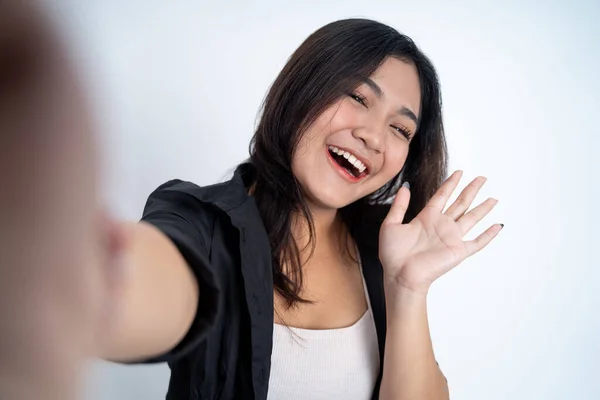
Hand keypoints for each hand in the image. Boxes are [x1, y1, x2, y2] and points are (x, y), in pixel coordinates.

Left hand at [379, 170, 502, 294]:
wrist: (400, 275)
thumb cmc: (392, 254)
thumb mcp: (391, 225)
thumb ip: (399, 206)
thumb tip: (405, 187)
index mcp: (426, 218)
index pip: (442, 196)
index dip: (451, 183)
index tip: (459, 172)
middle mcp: (441, 225)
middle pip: (461, 203)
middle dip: (471, 190)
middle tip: (482, 178)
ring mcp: (451, 238)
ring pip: (472, 218)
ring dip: (483, 209)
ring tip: (494, 199)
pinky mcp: (458, 251)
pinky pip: (477, 242)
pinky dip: (488, 235)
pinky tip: (498, 226)